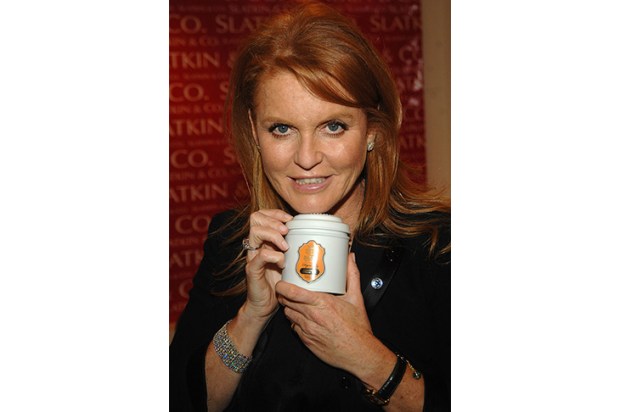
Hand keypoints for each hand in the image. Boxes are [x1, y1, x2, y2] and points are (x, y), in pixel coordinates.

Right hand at [242, 209, 292, 320]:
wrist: (265, 306)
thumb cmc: (280, 283)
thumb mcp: (290, 262)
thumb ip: (296, 249)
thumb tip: (319, 238)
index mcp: (264, 240)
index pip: (262, 215)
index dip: (276, 213)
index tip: (290, 220)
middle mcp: (256, 245)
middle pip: (256, 218)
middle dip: (274, 220)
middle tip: (287, 230)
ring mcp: (252, 256)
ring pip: (255, 232)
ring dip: (273, 235)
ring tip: (285, 245)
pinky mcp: (252, 270)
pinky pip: (259, 256)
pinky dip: (273, 256)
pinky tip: (282, 262)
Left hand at [276, 253, 381, 373]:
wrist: (359, 353)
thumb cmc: (358, 328)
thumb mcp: (356, 298)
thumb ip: (352, 275)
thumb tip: (350, 259)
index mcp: (322, 304)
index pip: (294, 293)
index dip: (283, 287)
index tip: (281, 282)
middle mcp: (312, 317)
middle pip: (287, 303)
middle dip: (284, 295)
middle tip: (286, 289)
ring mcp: (308, 330)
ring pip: (289, 315)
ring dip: (289, 308)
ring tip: (295, 303)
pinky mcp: (306, 341)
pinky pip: (294, 328)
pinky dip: (295, 321)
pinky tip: (302, 318)